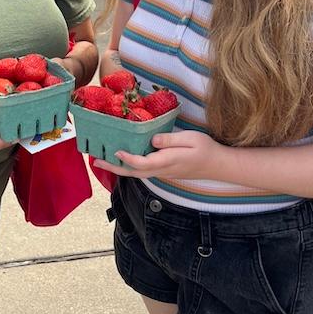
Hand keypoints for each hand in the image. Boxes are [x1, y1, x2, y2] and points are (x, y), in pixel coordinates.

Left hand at [93, 130, 222, 179]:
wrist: (217, 165)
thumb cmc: (205, 149)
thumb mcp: (190, 139)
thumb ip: (171, 140)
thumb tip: (152, 140)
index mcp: (167, 161)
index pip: (142, 163)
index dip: (127, 158)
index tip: (115, 150)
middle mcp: (161, 170)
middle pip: (133, 172)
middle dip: (114, 168)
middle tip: (96, 161)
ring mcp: (162, 173)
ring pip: (136, 173)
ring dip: (118, 168)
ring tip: (103, 161)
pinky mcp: (163, 171)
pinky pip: (142, 171)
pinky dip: (128, 167)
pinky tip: (122, 160)